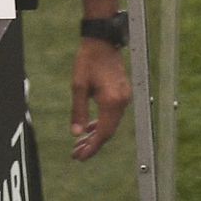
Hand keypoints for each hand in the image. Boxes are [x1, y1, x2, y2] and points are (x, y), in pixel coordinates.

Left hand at [70, 38, 130, 159]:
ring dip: (96, 135)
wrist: (102, 43)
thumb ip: (78, 111)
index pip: (103, 133)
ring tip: (79, 145)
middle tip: (76, 154)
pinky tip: (90, 129)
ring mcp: (124, 99)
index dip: (92, 147)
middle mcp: (122, 103)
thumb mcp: (78, 86)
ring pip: (111, 124)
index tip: (80, 157)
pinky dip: (101, 123)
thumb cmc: (88, 61)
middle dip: (93, 144)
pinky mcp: (122, 95)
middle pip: (108, 132)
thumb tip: (76, 134)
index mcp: (112, 102)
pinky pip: (112, 115)